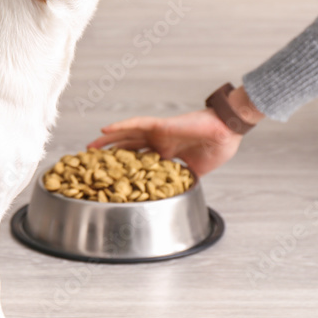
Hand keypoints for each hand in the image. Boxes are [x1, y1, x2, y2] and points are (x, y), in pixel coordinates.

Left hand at [87, 109, 242, 176]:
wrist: (227, 133)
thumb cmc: (217, 148)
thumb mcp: (197, 171)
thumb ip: (184, 179)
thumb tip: (179, 193)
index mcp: (166, 152)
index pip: (140, 158)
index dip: (125, 165)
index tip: (110, 174)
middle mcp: (159, 142)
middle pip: (127, 147)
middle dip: (109, 154)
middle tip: (90, 162)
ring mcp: (158, 132)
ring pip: (126, 135)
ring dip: (108, 140)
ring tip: (89, 147)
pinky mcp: (160, 125)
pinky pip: (136, 124)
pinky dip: (120, 126)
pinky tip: (105, 129)